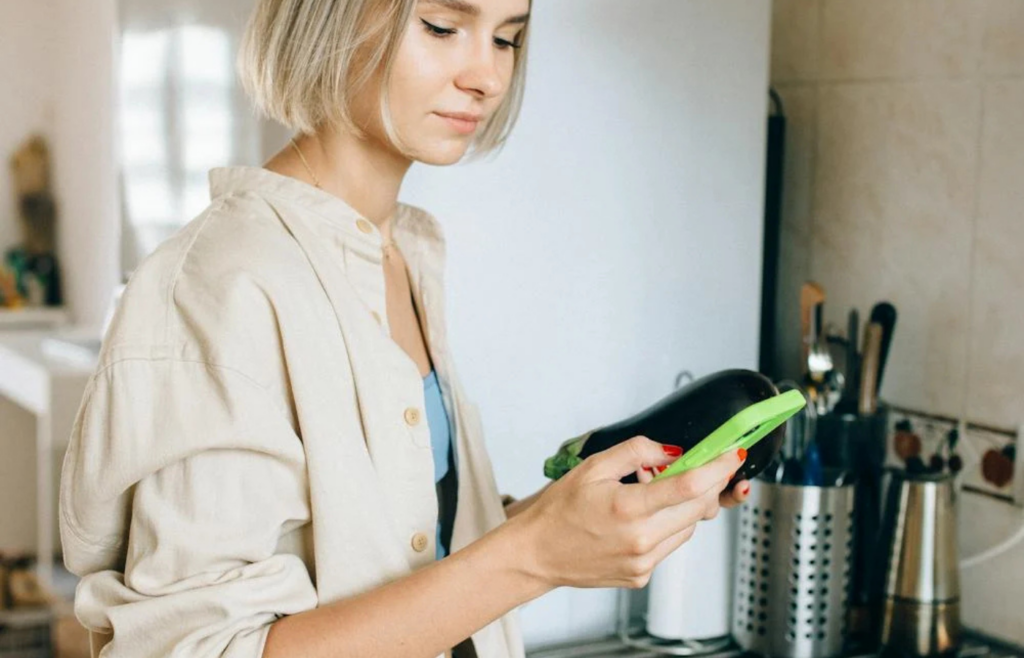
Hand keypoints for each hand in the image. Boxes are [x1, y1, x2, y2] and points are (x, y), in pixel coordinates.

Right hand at [513, 435, 745, 589]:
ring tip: (654, 492)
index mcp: (627, 508)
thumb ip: (637, 452)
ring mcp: (642, 561)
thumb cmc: (559, 511)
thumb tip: (672, 451)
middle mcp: (640, 539)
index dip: (718, 468)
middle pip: (697, 507)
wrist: (537, 553)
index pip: (689, 486)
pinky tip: (644, 516)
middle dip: (708, 483)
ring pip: (688, 527)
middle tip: (703, 466)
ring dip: (686, 506)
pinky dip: (668, 525)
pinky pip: (670, 544)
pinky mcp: (641, 575)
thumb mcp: (593, 466)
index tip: (732, 455)